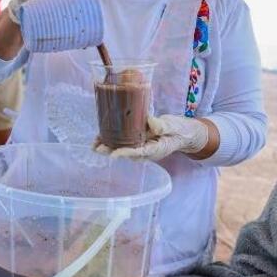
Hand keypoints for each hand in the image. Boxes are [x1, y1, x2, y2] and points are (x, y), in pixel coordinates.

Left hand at [95, 115, 209, 160]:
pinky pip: (122, 142)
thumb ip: (163, 126)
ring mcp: (140, 147)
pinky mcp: (137, 141)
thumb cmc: (179, 130)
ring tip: (94, 143)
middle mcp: (145, 151)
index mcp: (155, 150)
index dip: (125, 153)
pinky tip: (100, 137)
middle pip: (126, 153)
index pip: (139, 152)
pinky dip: (111, 139)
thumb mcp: (174, 126)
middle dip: (110, 151)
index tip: (114, 154)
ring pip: (121, 149)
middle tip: (97, 148)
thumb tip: (151, 122)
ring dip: (107, 146)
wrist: (182, 133)